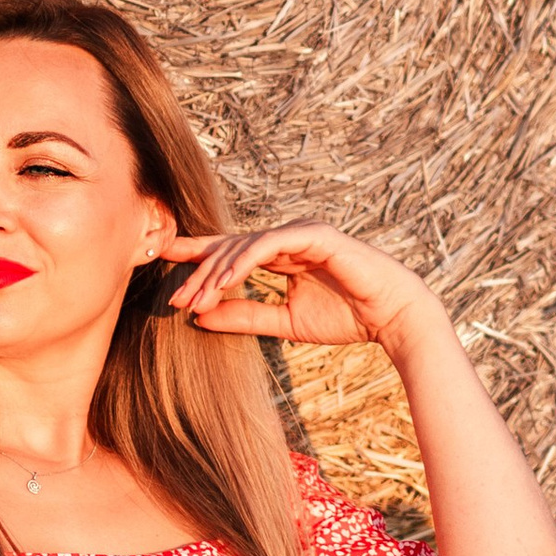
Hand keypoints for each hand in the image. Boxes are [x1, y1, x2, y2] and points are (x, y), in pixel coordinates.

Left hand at [157, 221, 438, 356]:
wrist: (392, 317)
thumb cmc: (347, 317)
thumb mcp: (286, 322)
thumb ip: (246, 317)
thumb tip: (200, 316)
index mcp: (281, 254)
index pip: (231, 250)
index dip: (197, 255)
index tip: (162, 261)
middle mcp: (288, 238)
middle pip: (231, 247)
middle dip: (200, 272)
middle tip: (175, 299)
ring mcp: (301, 232)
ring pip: (246, 244)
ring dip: (217, 272)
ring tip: (194, 296)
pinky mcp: (315, 235)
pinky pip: (271, 243)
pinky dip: (245, 260)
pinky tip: (225, 280)